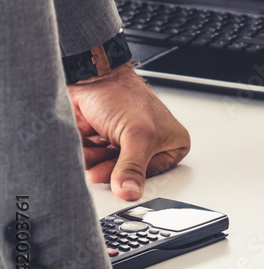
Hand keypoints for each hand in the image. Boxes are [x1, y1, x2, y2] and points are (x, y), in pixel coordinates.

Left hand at [66, 64, 189, 200]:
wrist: (91, 77)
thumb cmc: (122, 94)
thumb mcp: (136, 135)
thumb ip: (133, 167)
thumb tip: (130, 192)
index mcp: (172, 143)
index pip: (155, 174)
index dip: (136, 178)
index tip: (121, 183)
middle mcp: (150, 145)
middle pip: (130, 173)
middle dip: (111, 170)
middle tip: (101, 170)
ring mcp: (126, 144)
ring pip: (109, 169)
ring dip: (96, 164)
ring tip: (94, 151)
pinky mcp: (104, 143)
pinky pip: (94, 162)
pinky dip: (86, 157)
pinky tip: (86, 147)